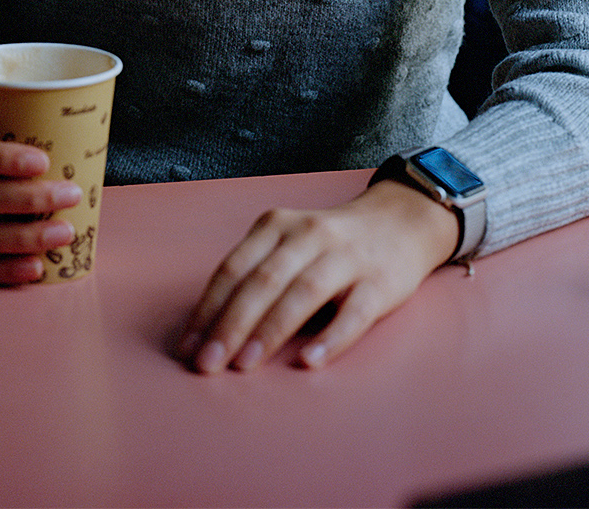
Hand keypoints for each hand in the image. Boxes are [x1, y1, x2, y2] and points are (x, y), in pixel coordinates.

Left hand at [176, 178, 459, 372]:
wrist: (399, 223)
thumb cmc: (329, 245)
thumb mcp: (287, 243)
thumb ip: (255, 274)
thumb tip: (210, 330)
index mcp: (277, 226)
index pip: (234, 269)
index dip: (209, 308)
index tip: (189, 347)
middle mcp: (309, 235)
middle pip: (263, 281)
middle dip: (231, 325)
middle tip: (208, 363)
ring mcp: (347, 257)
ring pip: (303, 292)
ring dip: (270, 331)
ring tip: (245, 365)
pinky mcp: (380, 282)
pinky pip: (354, 311)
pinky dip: (331, 336)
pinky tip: (309, 359)